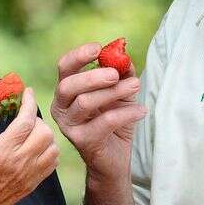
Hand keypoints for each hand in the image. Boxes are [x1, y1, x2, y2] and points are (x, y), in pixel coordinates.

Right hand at [0, 92, 58, 204]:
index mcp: (1, 151)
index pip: (25, 121)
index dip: (29, 102)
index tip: (27, 92)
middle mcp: (19, 163)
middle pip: (44, 132)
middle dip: (36, 119)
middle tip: (23, 118)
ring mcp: (30, 174)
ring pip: (52, 146)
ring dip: (44, 134)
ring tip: (29, 133)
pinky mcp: (34, 183)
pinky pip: (53, 161)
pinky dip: (49, 150)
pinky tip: (34, 147)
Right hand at [50, 42, 145, 182]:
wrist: (117, 156)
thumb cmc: (115, 120)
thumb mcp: (120, 92)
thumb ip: (121, 72)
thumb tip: (124, 55)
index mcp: (67, 91)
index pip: (64, 68)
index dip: (78, 56)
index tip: (98, 48)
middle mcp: (62, 107)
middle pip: (68, 86)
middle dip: (93, 76)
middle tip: (115, 73)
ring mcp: (69, 126)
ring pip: (85, 103)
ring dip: (113, 92)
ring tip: (135, 86)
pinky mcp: (83, 141)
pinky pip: (104, 122)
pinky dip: (126, 113)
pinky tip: (141, 110)